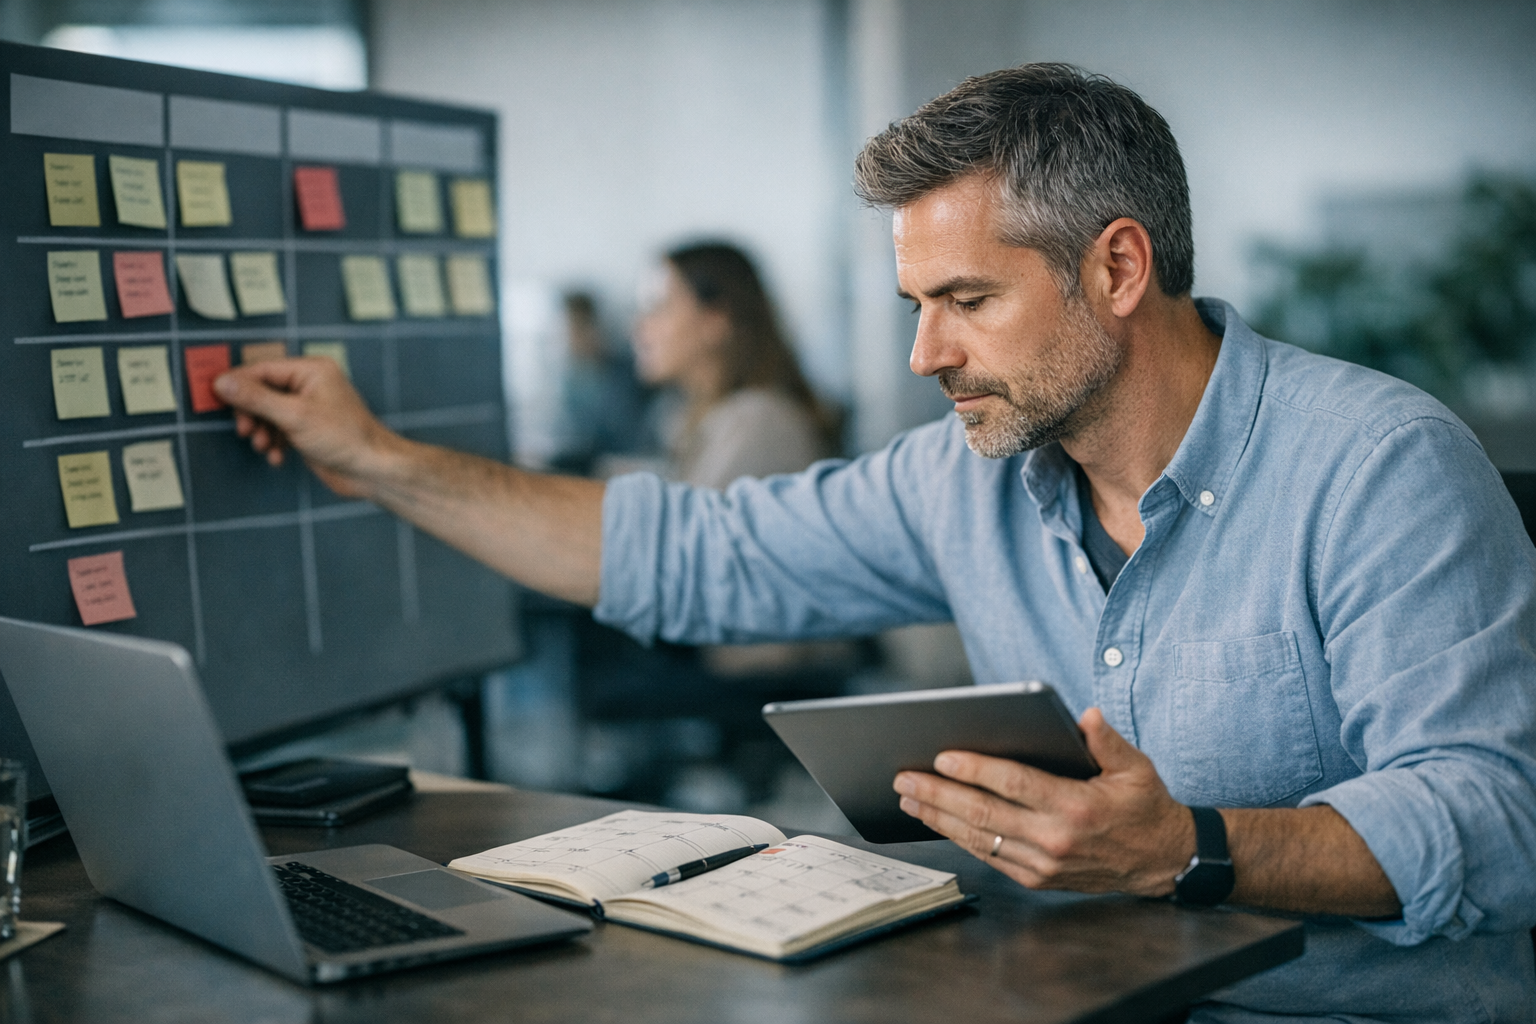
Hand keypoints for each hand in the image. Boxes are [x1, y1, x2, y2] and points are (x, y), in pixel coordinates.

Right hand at [213, 357, 393, 497]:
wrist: (372, 471)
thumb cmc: (344, 438)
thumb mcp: (294, 416)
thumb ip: (256, 398)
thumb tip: (222, 382)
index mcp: (311, 370)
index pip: (262, 369)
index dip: (238, 384)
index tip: (217, 399)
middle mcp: (310, 385)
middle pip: (262, 391)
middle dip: (251, 412)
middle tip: (246, 431)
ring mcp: (309, 408)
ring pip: (268, 413)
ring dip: (261, 430)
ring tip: (264, 446)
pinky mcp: (308, 429)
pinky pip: (279, 429)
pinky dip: (274, 442)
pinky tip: (277, 457)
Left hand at [893, 707, 1194, 895]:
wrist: (1163, 862)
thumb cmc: (1144, 807)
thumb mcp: (1137, 768)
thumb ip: (1107, 741)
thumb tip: (1085, 715)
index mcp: (1077, 806)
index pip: (1014, 784)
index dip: (974, 770)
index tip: (941, 756)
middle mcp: (1055, 838)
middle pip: (983, 813)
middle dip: (938, 795)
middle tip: (904, 777)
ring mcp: (1043, 863)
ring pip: (979, 838)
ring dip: (938, 818)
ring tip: (908, 798)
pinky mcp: (1037, 878)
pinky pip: (989, 856)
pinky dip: (958, 838)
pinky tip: (937, 821)